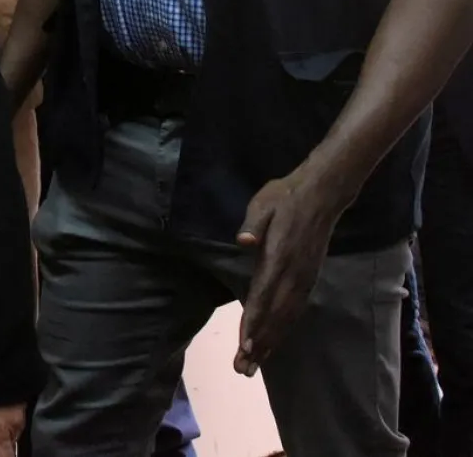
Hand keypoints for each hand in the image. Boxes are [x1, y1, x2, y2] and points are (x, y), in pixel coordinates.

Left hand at [234, 169, 342, 374]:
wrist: (321, 195)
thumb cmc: (284, 197)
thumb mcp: (263, 202)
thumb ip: (253, 223)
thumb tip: (244, 241)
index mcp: (280, 256)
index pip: (264, 294)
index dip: (254, 321)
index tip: (245, 346)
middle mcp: (294, 273)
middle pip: (275, 315)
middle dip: (259, 344)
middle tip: (243, 369)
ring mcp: (304, 278)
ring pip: (286, 317)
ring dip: (270, 342)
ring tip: (253, 366)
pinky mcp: (309, 279)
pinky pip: (295, 310)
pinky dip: (283, 329)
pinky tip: (273, 342)